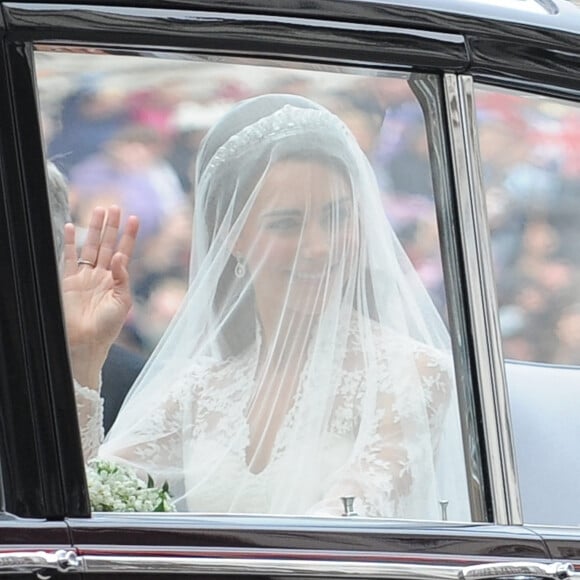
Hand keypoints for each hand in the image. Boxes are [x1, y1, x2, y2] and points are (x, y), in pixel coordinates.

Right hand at [62, 206, 138, 388]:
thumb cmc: (108, 327)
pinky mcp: (68, 281)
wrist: (86, 342)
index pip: (125, 251)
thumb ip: (123, 278)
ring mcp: (85, 277)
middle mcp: (102, 275)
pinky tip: (69, 226)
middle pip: (108, 244)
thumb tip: (122, 256)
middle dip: (112, 226)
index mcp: (118, 280)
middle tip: (116, 206)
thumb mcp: (123, 302)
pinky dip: (68, 242)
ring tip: (99, 210)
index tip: (135, 218)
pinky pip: (69, 257)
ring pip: (90, 246)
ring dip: (94, 229)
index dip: (129, 235)